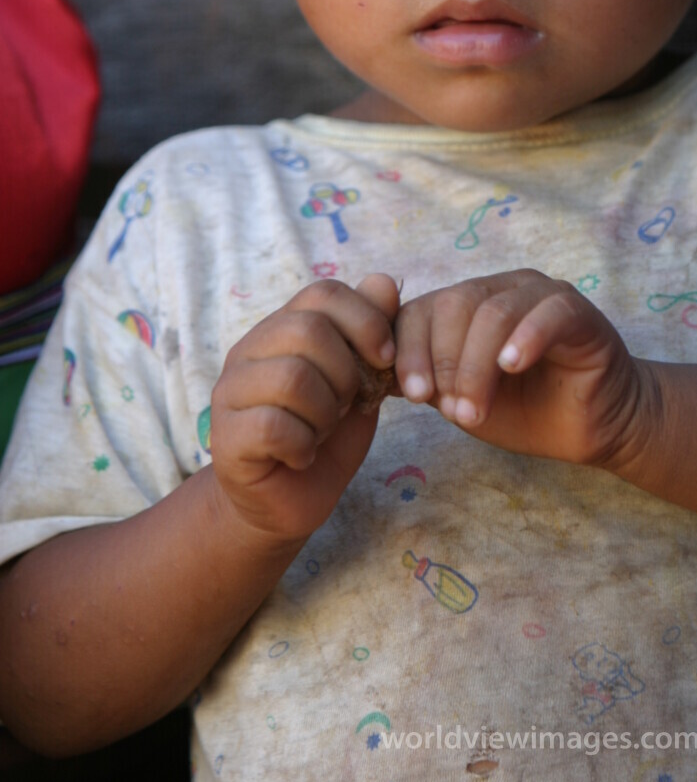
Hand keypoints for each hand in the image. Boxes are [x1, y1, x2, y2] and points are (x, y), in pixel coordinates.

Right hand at [209, 273, 399, 544]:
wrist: (288, 500)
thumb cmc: (326, 435)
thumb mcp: (361, 379)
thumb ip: (371, 332)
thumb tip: (386, 281)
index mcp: (283, 327)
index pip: (323, 292)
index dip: (365, 320)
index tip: (386, 360)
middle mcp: (250, 350)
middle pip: (309, 330)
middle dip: (346, 373)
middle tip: (345, 406)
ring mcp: (231, 392)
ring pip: (292, 377)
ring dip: (324, 413)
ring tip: (321, 432)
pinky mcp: (225, 437)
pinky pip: (273, 426)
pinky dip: (303, 445)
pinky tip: (303, 455)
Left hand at [393, 269, 640, 466]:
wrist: (592, 426)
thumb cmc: (526, 410)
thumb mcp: (464, 399)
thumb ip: (429, 382)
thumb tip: (376, 375)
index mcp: (468, 305)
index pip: (423, 308)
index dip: (410, 349)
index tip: (412, 397)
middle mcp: (501, 289)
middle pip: (455, 303)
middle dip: (442, 360)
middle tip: (452, 410)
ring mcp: (540, 294)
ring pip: (494, 312)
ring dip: (477, 366)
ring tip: (476, 409)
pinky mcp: (577, 309)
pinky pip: (547, 312)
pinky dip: (524, 338)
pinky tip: (512, 367)